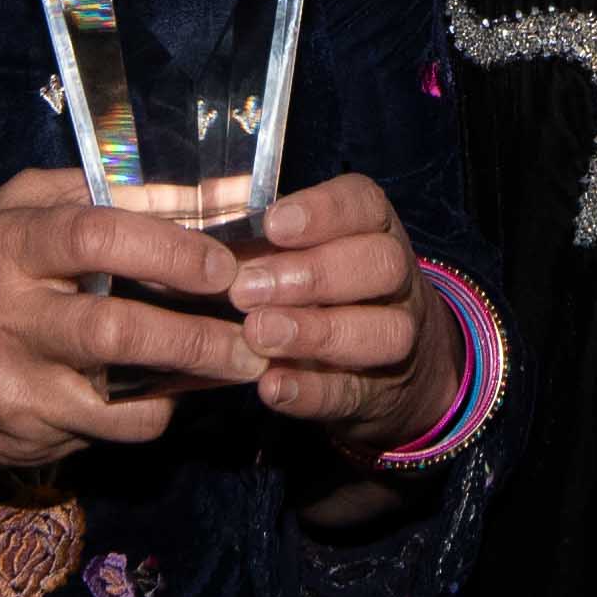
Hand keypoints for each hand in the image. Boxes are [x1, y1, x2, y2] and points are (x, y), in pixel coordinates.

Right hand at [0, 164, 256, 466]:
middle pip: (117, 329)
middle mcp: (9, 317)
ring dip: (190, 386)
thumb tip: (213, 196)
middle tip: (258, 339)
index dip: (169, 250)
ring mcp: (15, 386)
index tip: (224, 265)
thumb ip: (111, 198)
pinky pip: (106, 432)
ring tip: (239, 369)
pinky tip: (171, 395)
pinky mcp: (23, 436)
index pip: (96, 237)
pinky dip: (147, 415)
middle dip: (200, 338)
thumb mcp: (19, 212)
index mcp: (10, 246)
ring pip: (120, 398)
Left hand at [222, 170, 446, 449]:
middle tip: (247, 289)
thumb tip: (202, 243)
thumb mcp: (295, 253)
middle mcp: (394, 278)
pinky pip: (353, 391)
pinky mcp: (377, 393)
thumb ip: (260, 245)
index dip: (323, 212)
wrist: (379, 365)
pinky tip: (271, 385)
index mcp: (372, 228)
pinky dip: (311, 390)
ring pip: (385, 331)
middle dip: (314, 274)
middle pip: (382, 264)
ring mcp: (394, 336)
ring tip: (259, 334)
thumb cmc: (314, 288)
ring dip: (317, 332)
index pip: (364, 204)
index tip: (273, 225)